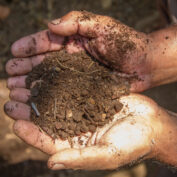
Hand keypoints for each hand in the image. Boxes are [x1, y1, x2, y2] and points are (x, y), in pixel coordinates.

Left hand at [4, 93, 170, 169]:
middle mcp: (76, 128)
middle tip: (13, 98)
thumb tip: (50, 164)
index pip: (47, 141)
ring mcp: (83, 111)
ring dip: (41, 95)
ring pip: (57, 103)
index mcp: (77, 145)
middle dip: (30, 110)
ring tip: (24, 84)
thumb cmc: (133, 143)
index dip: (30, 133)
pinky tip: (49, 76)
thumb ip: (79, 158)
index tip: (15, 121)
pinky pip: (72, 91)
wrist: (151, 124)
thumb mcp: (107, 155)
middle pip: (47, 120)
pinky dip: (60, 85)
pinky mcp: (91, 97)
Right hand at [6, 11, 153, 91]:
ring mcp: (77, 75)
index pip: (47, 42)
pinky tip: (39, 101)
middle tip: (10, 76)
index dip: (30, 46)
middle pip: (44, 63)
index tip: (14, 52)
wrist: (144, 64)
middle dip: (26, 68)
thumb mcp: (102, 26)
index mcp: (74, 42)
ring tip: (16, 90)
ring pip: (50, 79)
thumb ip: (76, 23)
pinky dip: (50, 97)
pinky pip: (63, 92)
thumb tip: (50, 25)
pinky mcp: (84, 89)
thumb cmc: (126, 43)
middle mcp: (72, 59)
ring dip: (33, 84)